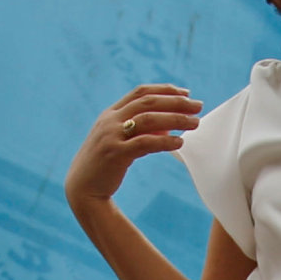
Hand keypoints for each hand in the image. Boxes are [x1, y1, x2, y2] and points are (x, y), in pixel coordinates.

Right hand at [66, 84, 200, 207]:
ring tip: (195, 123)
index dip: (165, 90)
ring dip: (175, 119)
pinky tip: (179, 143)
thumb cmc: (104, 166)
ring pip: (149, 120)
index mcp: (110, 114)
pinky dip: (164, 142)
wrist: (82, 189)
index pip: (140, 92)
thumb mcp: (120, 143)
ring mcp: (111, 136)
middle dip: (176, 102)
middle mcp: (110, 120)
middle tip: (198, 105)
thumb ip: (140, 132)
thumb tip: (169, 128)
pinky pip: (145, 143)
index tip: (186, 92)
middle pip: (148, 102)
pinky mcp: (115, 154)